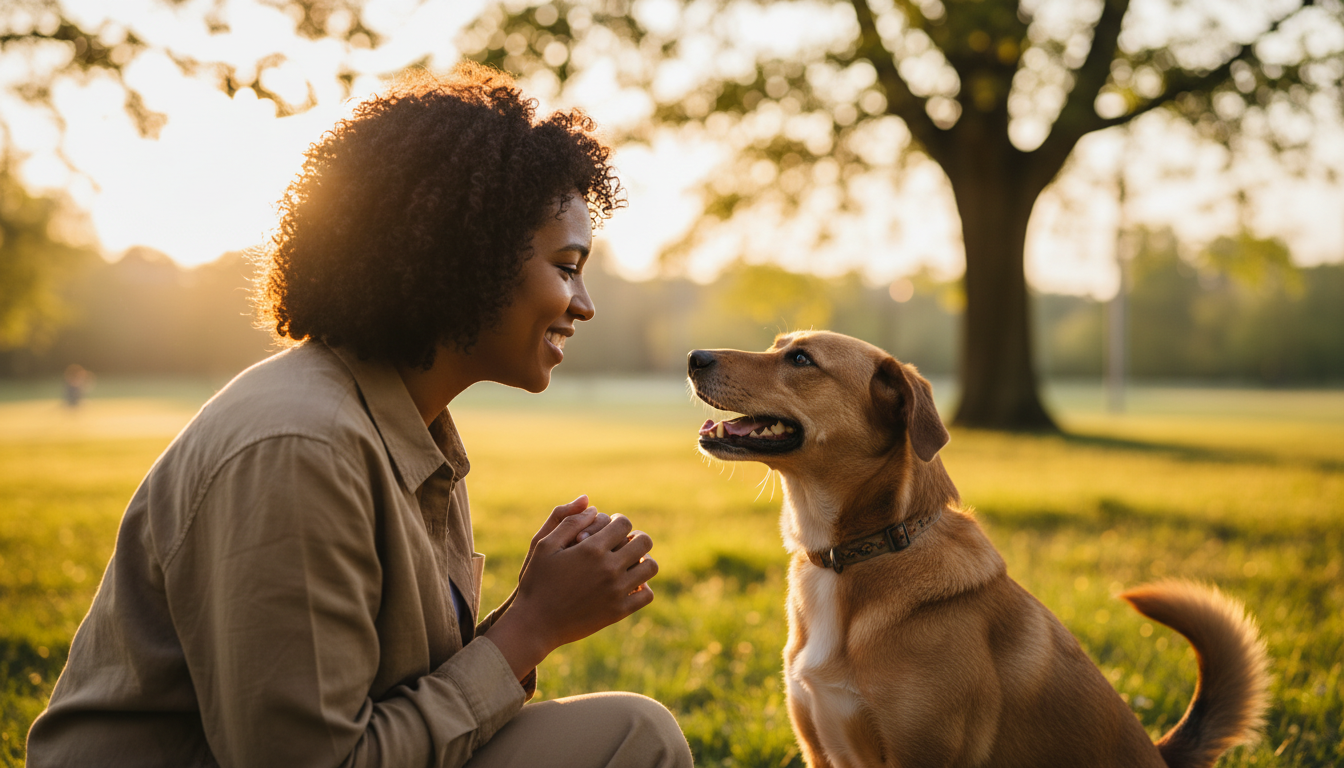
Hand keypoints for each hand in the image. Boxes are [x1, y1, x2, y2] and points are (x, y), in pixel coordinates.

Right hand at [485, 508, 657, 678]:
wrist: (535, 624)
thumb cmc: (536, 581)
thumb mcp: (543, 545)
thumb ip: (567, 520)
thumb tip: (591, 504)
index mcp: (591, 549)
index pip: (624, 523)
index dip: (619, 521)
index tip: (611, 527)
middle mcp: (608, 569)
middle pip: (644, 542)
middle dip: (636, 537)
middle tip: (624, 542)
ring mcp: (616, 592)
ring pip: (651, 568)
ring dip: (644, 561)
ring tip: (629, 562)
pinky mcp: (618, 612)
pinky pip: (647, 595)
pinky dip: (643, 587)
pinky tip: (629, 585)